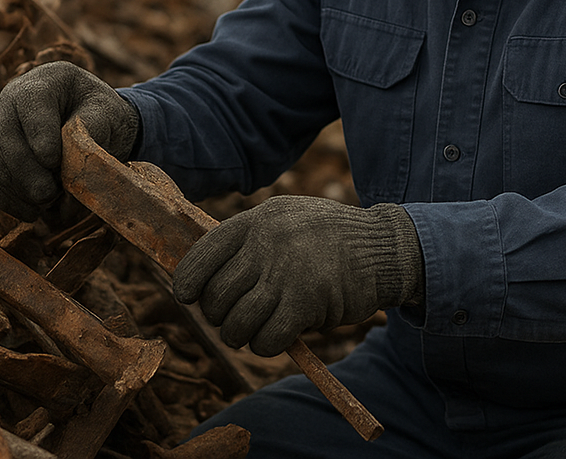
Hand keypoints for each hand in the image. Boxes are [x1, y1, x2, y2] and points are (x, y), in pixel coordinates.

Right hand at [0, 61, 139, 219]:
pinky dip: (7, 200)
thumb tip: (72, 159)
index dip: (39, 133)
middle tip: (49, 194)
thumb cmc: (100, 114)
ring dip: (18, 189)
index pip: (31, 102)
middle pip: (4, 136)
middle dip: (26, 171)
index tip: (53, 161)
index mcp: (45, 80)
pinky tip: (32, 210)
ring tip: (48, 199)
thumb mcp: (107, 114)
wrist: (89, 123)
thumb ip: (92, 130)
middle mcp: (12, 98)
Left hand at [172, 195, 422, 355]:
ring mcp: (286, 271)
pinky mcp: (305, 302)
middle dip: (219, 316)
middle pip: (217, 296)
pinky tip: (277, 337)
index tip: (186, 296)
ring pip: (236, 323)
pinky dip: (266, 345)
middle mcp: (266, 242)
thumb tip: (203, 277)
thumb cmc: (327, 238)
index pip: (204, 253)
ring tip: (253, 332)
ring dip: (240, 336)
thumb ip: (249, 241)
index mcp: (257, 220)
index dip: (188, 280)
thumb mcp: (285, 220)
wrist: (380, 247)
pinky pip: (266, 339)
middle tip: (233, 319)